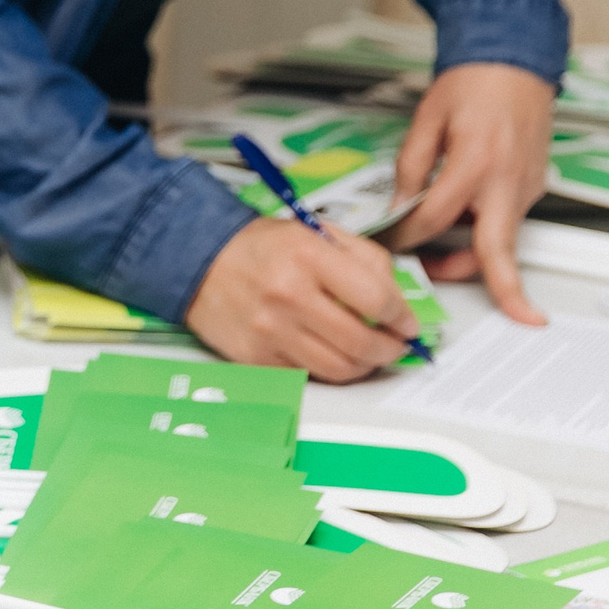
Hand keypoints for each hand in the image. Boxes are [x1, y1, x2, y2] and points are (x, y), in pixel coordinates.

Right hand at [186, 217, 417, 383]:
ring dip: (365, 366)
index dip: (403, 317)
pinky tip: (332, 355)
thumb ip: (363, 258)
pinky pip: (308, 375)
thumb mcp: (316, 233)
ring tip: (369, 356)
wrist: (199, 263)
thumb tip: (397, 301)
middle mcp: (288, 295)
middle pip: (361, 342)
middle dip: (391, 350)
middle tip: (396, 346)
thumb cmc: (263, 247)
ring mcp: (269, 331)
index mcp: (308, 256)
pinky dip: (328, 370)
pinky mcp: (255, 357)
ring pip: (338, 368)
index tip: (408, 324)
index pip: (376, 299)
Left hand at [387, 61, 552, 324]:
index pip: (435, 219)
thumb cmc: (475, 83)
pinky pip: (506, 220)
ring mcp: (526, 187)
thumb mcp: (426, 121)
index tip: (389, 244)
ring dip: (471, 257)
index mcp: (476, 163)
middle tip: (441, 287)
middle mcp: (508, 181)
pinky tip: (458, 220)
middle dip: (478, 286)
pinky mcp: (534, 187)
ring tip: (434, 251)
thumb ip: (410, 169)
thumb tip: (399, 206)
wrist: (515, 63)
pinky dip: (483, 230)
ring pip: (500, 241)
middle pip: (494, 252)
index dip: (406, 238)